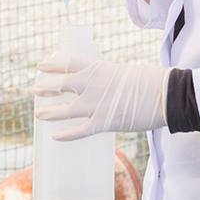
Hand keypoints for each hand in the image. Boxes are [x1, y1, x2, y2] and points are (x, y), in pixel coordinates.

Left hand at [34, 55, 170, 139]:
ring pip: (64, 110)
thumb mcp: (123, 70)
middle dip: (45, 87)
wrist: (165, 94)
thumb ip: (107, 77)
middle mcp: (91, 84)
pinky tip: (55, 137)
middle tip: (34, 90)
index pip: (67, 63)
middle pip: (60, 85)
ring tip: (38, 114)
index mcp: (97, 67)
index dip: (52, 64)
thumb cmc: (150, 80)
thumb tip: (101, 83)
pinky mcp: (103, 122)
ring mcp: (95, 104)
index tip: (41, 65)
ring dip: (49, 112)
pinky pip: (79, 131)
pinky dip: (66, 135)